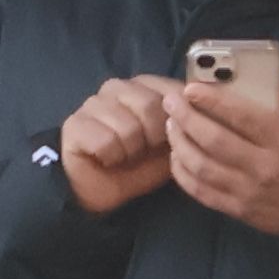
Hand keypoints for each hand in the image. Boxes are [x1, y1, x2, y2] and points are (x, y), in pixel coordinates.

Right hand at [57, 73, 178, 214]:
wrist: (103, 193)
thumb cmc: (141, 166)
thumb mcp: (174, 142)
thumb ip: (188, 121)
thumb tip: (204, 106)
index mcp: (144, 85)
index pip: (172, 89)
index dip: (176, 119)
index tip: (169, 138)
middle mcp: (116, 87)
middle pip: (149, 105)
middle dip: (153, 137)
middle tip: (144, 150)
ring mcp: (92, 104)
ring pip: (128, 126)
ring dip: (131, 151)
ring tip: (125, 156)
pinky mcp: (74, 125)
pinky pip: (106, 141)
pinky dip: (112, 158)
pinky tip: (107, 160)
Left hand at [167, 67, 278, 243]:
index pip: (243, 117)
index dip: (214, 101)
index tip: (192, 88)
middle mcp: (262, 167)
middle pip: (213, 140)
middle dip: (187, 118)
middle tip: (171, 102)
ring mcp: (246, 191)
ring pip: (201, 166)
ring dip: (179, 144)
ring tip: (170, 125)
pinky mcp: (236, 209)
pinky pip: (201, 192)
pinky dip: (182, 174)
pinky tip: (175, 157)